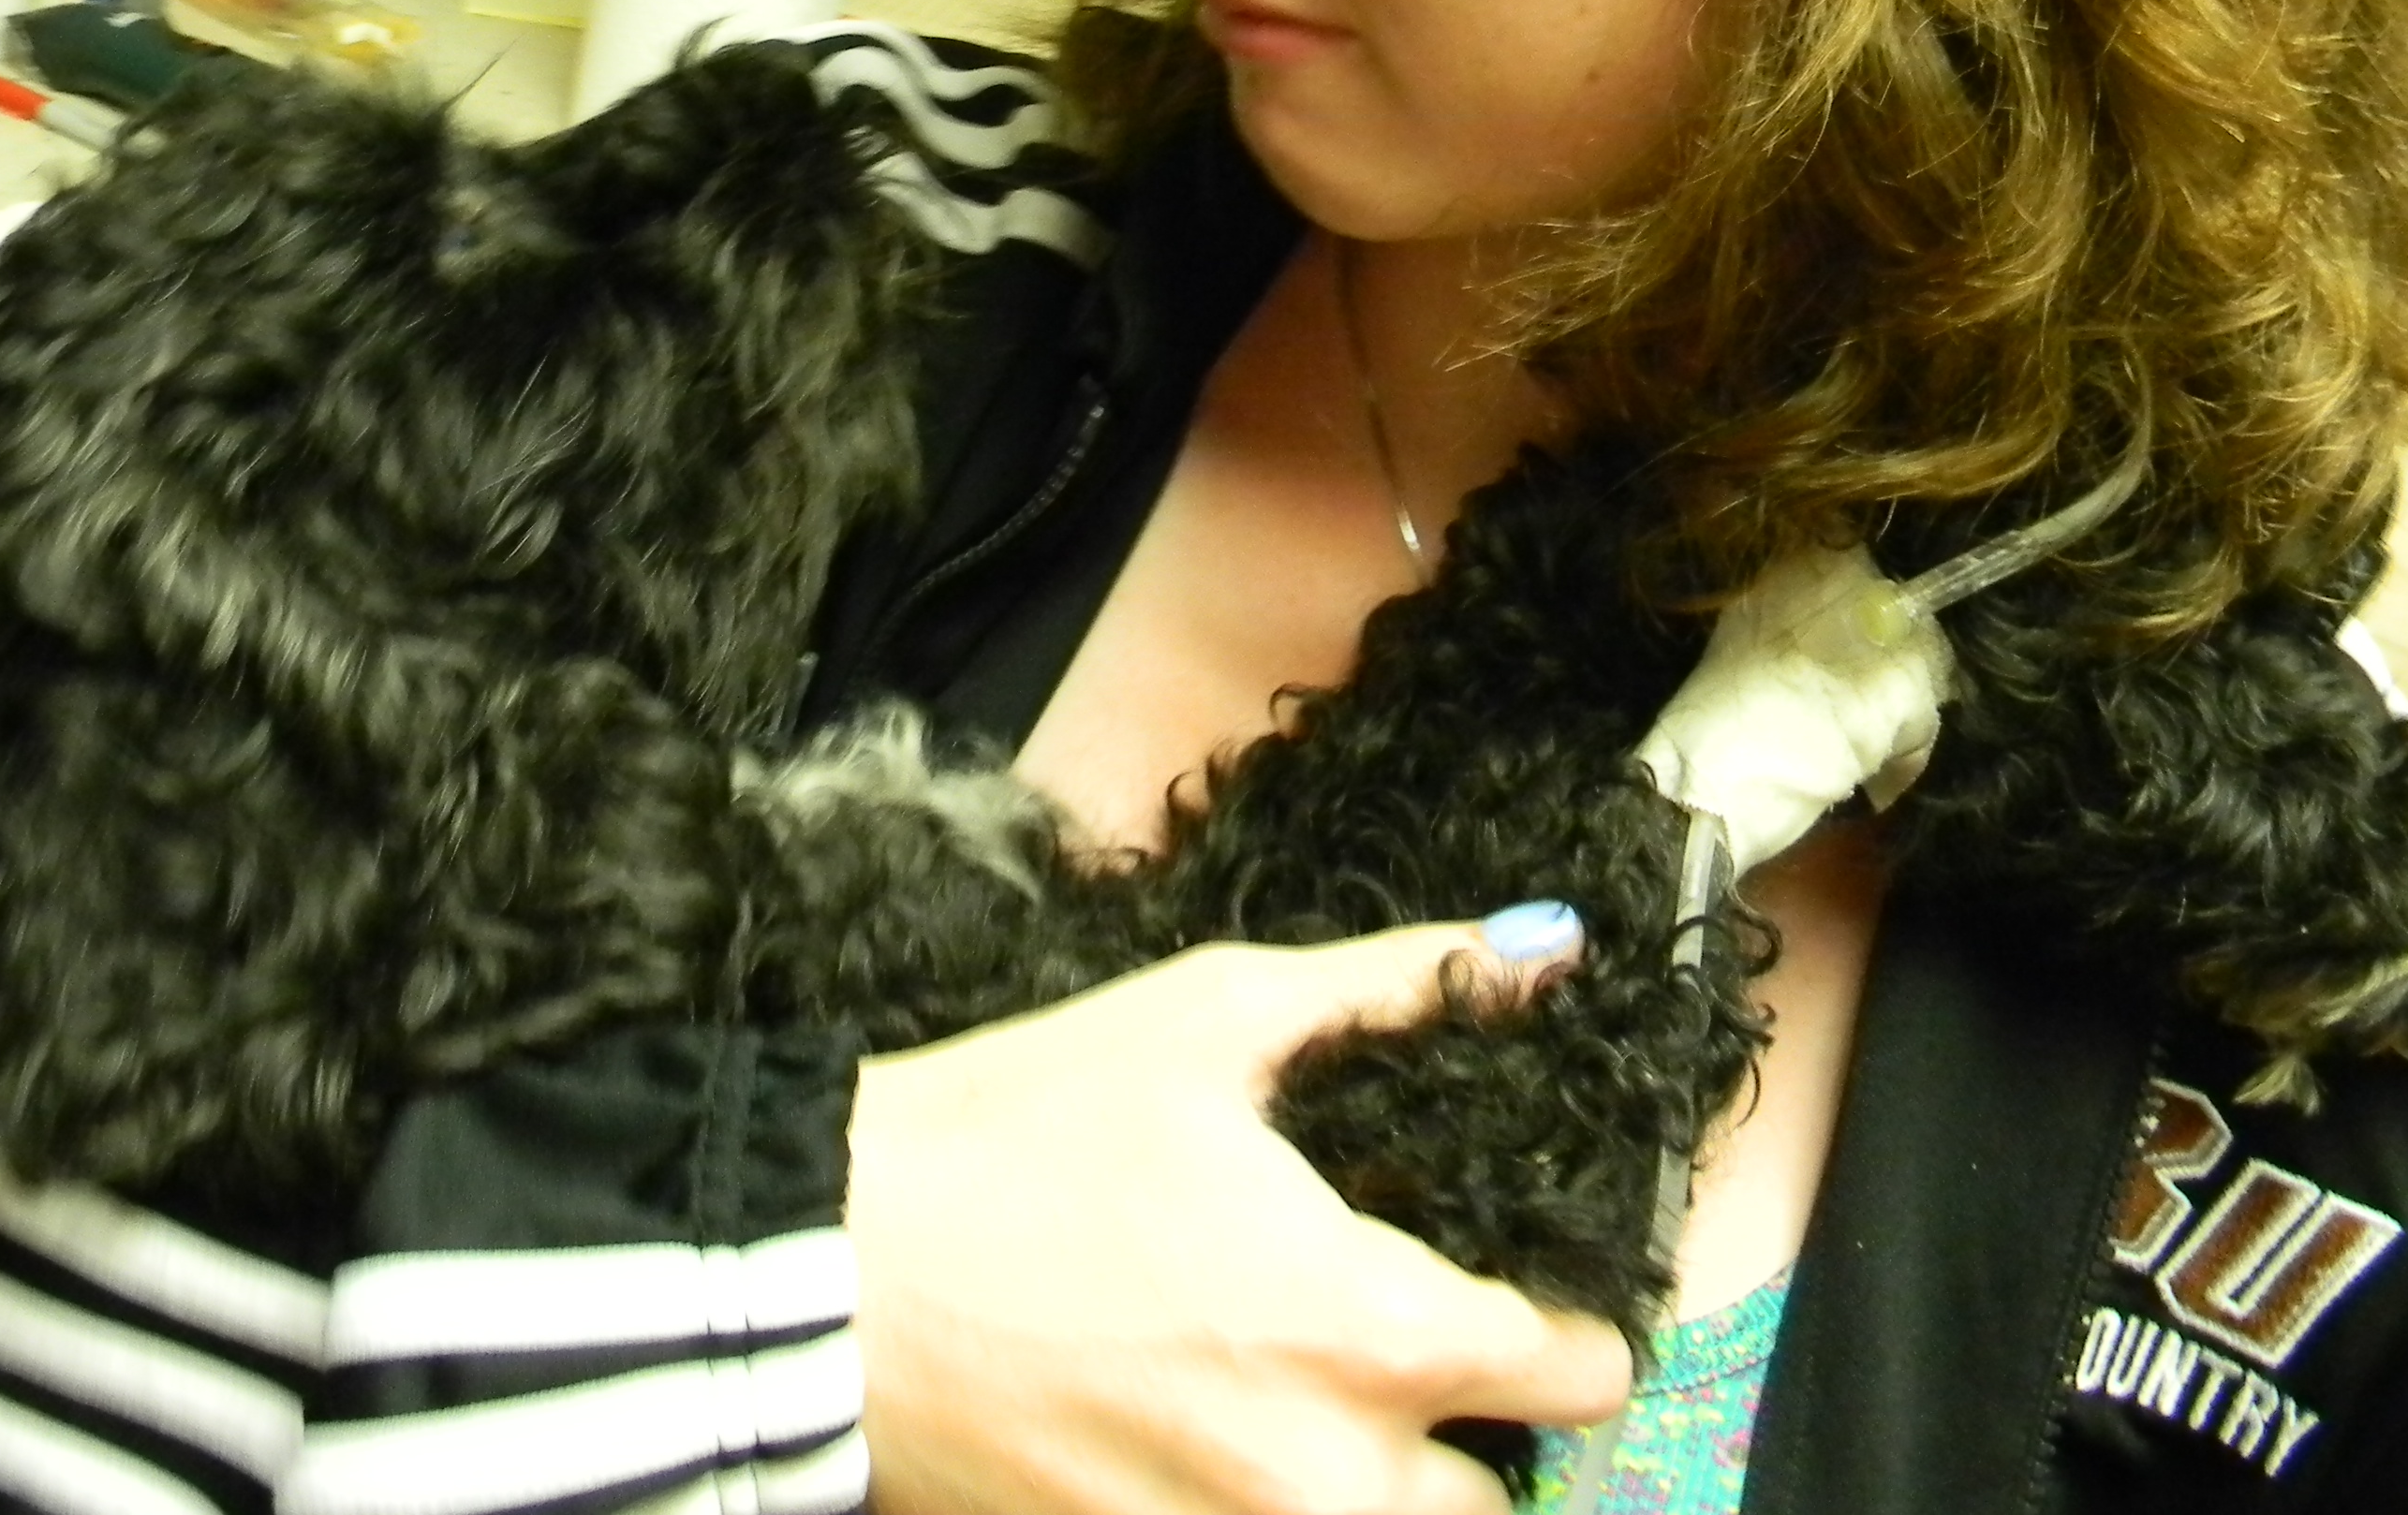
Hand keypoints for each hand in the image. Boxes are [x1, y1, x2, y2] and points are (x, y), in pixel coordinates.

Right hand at [848, 917, 1632, 1514]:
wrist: (827, 1272)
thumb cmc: (1013, 1133)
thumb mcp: (1213, 1016)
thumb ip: (1397, 986)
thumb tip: (1541, 947)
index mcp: (1369, 1328)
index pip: (1580, 1376)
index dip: (1574, 1326)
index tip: (1530, 1297)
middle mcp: (1327, 1474)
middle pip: (1493, 1491)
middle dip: (1461, 1419)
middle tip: (1388, 1340)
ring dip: (1372, 1479)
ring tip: (1291, 1391)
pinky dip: (1261, 1504)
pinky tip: (1203, 1429)